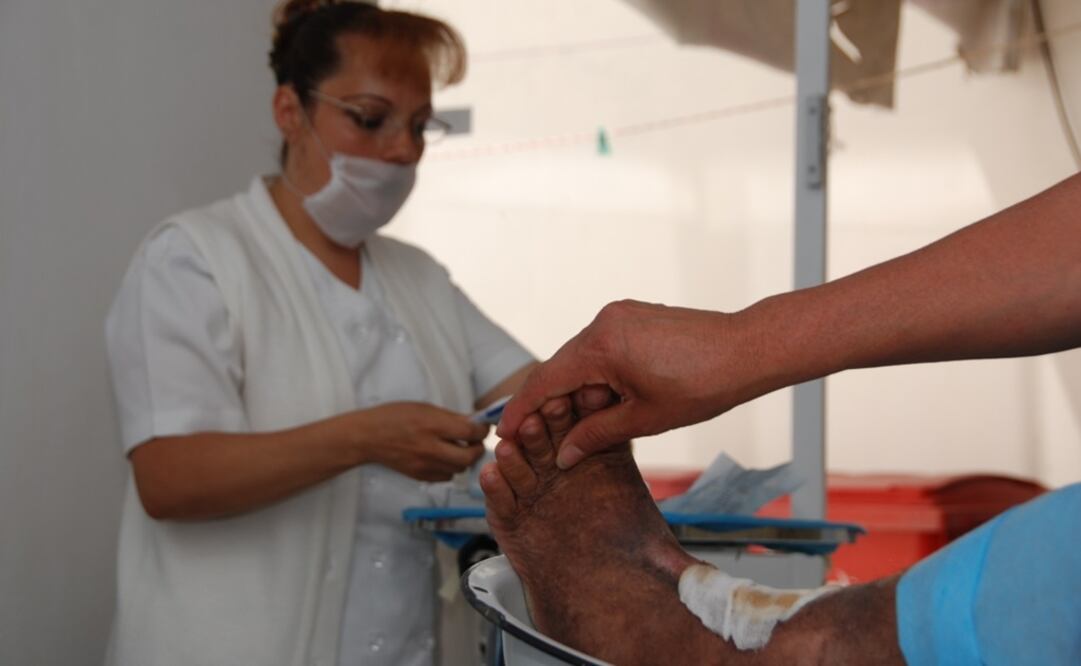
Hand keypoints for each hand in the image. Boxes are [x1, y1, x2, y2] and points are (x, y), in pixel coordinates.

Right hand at [346, 401, 488, 481]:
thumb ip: (450, 417)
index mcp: (432, 425)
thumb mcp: (424, 408)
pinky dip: (450, 468)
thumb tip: (474, 422)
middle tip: (474, 441)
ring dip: (464, 459)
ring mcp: (425, 465)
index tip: (483, 427)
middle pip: (469, 456)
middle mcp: (430, 447)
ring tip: (458, 448)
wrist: (368, 437)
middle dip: (477, 448)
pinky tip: (443, 457)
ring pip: (459, 469)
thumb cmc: (393, 417)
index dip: (482, 430)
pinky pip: (446, 476)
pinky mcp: (420, 476)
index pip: (471, 432)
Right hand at [498, 300, 742, 467]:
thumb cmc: (703, 384)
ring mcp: (619, 316)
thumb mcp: (644, 418)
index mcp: (600, 346)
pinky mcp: (634, 317)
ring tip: (586, 425)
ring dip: (578, 392)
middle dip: (550, 405)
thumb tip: (564, 455)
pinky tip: (607, 402)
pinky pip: (601, 349)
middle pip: (560, 368)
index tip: (504, 433)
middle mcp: (603, 323)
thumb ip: (596, 434)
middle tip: (542, 439)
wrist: (747, 350)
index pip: (545, 380)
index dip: (521, 410)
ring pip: (581, 360)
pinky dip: (597, 376)